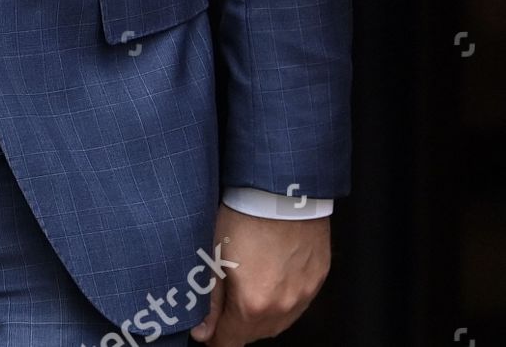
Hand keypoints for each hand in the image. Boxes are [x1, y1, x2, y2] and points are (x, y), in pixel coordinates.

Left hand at [189, 203, 329, 345]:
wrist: (281, 188)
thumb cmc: (244, 215)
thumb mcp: (213, 255)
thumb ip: (209, 300)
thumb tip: (202, 332)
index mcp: (253, 304)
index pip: (230, 341)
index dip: (215, 336)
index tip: (208, 328)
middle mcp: (282, 307)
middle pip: (255, 334)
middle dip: (237, 323)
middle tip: (226, 298)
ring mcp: (304, 294)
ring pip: (279, 321)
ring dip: (262, 313)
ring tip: (249, 285)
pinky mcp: (318, 278)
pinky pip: (298, 301)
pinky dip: (284, 297)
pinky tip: (273, 276)